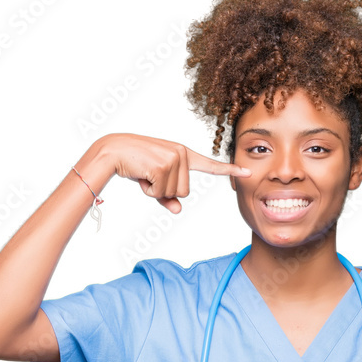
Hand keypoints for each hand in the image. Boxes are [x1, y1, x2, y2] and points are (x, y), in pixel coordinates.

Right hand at [102, 132, 250, 212]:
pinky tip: (140, 174)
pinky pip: (161, 193)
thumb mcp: (155, 182)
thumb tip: (178, 210)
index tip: (247, 172)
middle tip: (150, 176)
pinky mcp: (163, 165)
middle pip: (184, 192)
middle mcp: (182, 154)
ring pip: (174, 194)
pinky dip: (148, 190)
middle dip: (165, 191)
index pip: (210, 165)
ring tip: (145, 173)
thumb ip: (169, 197)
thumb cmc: (135, 165)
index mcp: (183, 154)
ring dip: (156, 191)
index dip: (229, 170)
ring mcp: (174, 158)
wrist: (113, 151)